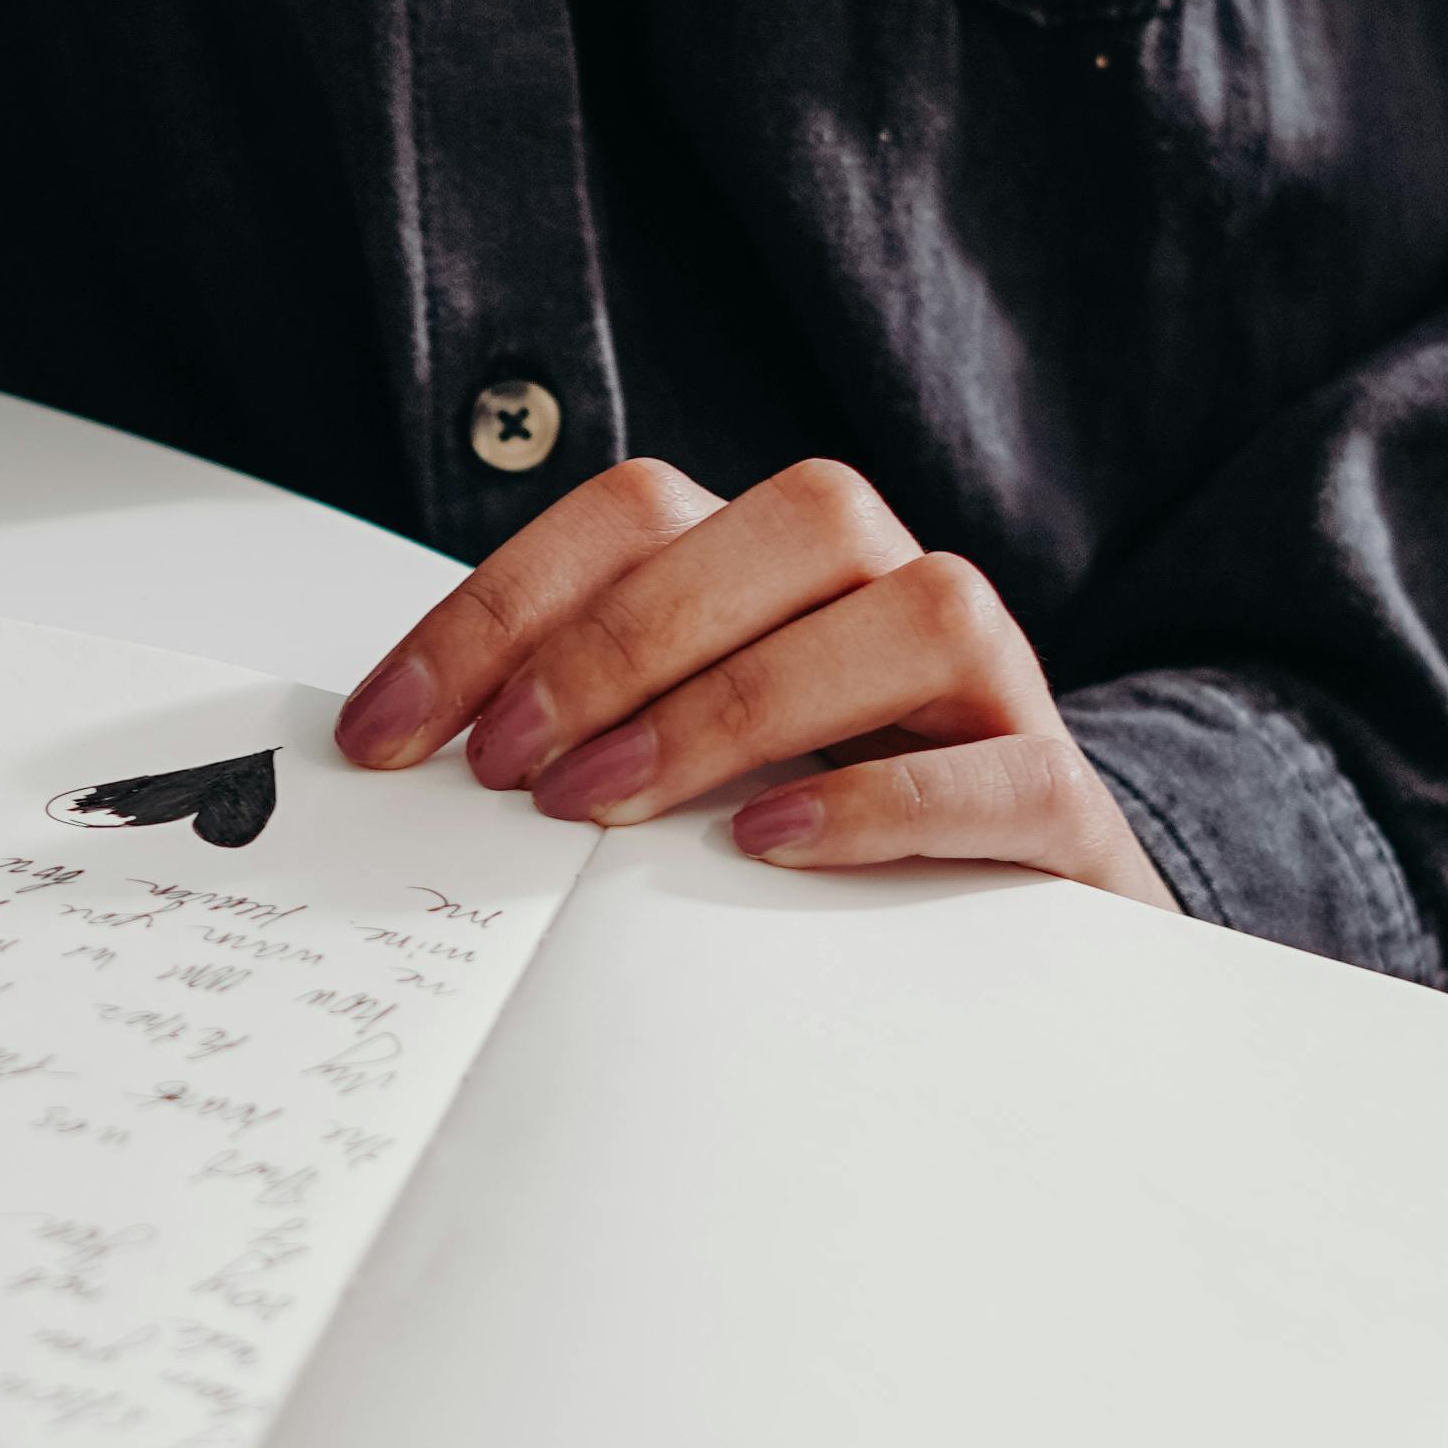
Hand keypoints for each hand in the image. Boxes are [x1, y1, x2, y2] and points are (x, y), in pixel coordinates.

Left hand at [333, 459, 1180, 904]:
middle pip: (788, 522)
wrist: (1009, 935)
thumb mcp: (676, 768)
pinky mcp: (1061, 799)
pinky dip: (878, 801)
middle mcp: (893, 586)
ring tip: (608, 805)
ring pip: (914, 610)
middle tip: (507, 767)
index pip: (638, 512)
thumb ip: (575, 731)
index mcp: (781, 559)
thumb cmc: (811, 835)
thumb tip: (403, 754)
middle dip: (617, 642)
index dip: (496, 611)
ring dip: (737, 701)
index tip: (386, 732)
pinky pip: (998, 767)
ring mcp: (996, 684)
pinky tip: (768, 843)